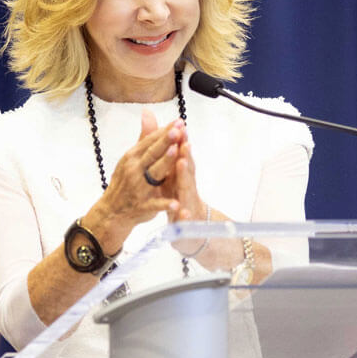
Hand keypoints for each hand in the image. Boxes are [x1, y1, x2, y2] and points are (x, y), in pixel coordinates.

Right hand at [85, 111, 185, 248]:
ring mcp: (138, 188)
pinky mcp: (142, 206)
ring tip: (177, 153)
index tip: (179, 121)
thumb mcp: (132, 158)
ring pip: (154, 174)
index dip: (164, 131)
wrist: (112, 212)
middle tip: (179, 130)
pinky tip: (176, 203)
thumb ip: (144, 137)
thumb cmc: (125, 181)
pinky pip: (155, 204)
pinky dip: (165, 204)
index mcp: (132, 157)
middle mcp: (134, 170)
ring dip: (165, 163)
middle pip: (153, 153)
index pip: (150, 141)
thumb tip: (148, 112)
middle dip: (166, 141)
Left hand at [163, 138, 210, 255]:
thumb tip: (166, 129)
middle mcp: (188, 187)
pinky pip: (185, 219)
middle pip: (188, 170)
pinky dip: (185, 216)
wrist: (190, 229)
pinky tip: (183, 214)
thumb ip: (168, 154)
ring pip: (187, 190)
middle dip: (186, 156)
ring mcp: (189, 204)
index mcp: (181, 175)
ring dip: (186, 178)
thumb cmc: (179, 198)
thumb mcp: (171, 176)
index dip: (181, 142)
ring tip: (183, 164)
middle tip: (184, 143)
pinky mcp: (187, 222)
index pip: (182, 156)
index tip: (180, 127)